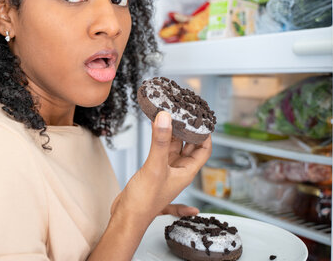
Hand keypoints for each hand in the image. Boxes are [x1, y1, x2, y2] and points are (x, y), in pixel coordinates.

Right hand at [110, 111, 210, 226]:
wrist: (127, 219)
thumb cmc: (144, 201)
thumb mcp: (155, 167)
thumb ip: (160, 142)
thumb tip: (166, 118)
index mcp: (186, 172)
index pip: (203, 150)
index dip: (205, 134)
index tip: (202, 119)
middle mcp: (178, 172)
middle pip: (188, 148)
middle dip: (188, 131)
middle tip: (184, 113)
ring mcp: (165, 173)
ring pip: (173, 150)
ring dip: (172, 136)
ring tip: (169, 119)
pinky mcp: (152, 174)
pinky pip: (160, 157)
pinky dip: (159, 145)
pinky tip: (158, 139)